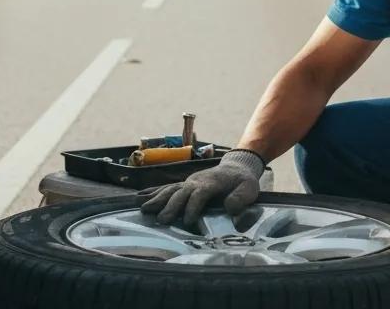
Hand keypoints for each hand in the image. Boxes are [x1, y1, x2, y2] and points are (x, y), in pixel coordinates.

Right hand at [138, 149, 262, 225]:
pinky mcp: (184, 185)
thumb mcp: (250, 189)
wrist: (237, 167)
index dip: (193, 207)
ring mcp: (189, 182)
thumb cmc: (243, 181)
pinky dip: (153, 192)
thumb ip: (241, 198)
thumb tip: (229, 208)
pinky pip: (167, 188)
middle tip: (162, 220)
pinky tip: (139, 197)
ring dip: (157, 199)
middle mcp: (196, 181)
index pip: (199, 194)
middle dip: (171, 206)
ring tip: (144, 209)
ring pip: (170, 189)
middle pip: (180, 193)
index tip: (188, 222)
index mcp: (211, 183)